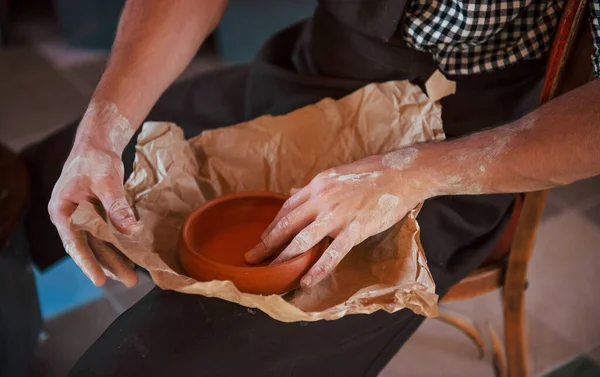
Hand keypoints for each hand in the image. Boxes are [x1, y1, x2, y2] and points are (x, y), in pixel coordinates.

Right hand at [48, 102, 137, 286]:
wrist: (97, 144)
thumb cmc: (95, 159)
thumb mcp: (106, 181)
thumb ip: (116, 207)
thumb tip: (130, 231)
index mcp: (63, 211)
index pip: (75, 243)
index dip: (87, 263)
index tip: (100, 280)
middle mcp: (71, 217)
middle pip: (90, 247)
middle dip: (109, 265)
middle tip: (129, 281)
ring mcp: (84, 217)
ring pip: (99, 243)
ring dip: (115, 258)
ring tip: (132, 275)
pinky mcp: (97, 214)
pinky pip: (108, 234)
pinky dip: (119, 244)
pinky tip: (132, 255)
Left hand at [245, 149, 426, 287]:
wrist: (401, 174)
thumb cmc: (372, 173)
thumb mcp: (337, 174)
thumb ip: (315, 188)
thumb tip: (293, 192)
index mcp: (318, 185)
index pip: (288, 207)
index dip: (273, 225)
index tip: (264, 238)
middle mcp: (322, 199)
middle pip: (288, 224)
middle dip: (268, 243)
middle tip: (252, 258)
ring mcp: (338, 215)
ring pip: (303, 240)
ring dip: (284, 257)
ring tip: (271, 272)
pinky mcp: (355, 229)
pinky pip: (332, 253)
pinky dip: (317, 269)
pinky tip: (306, 281)